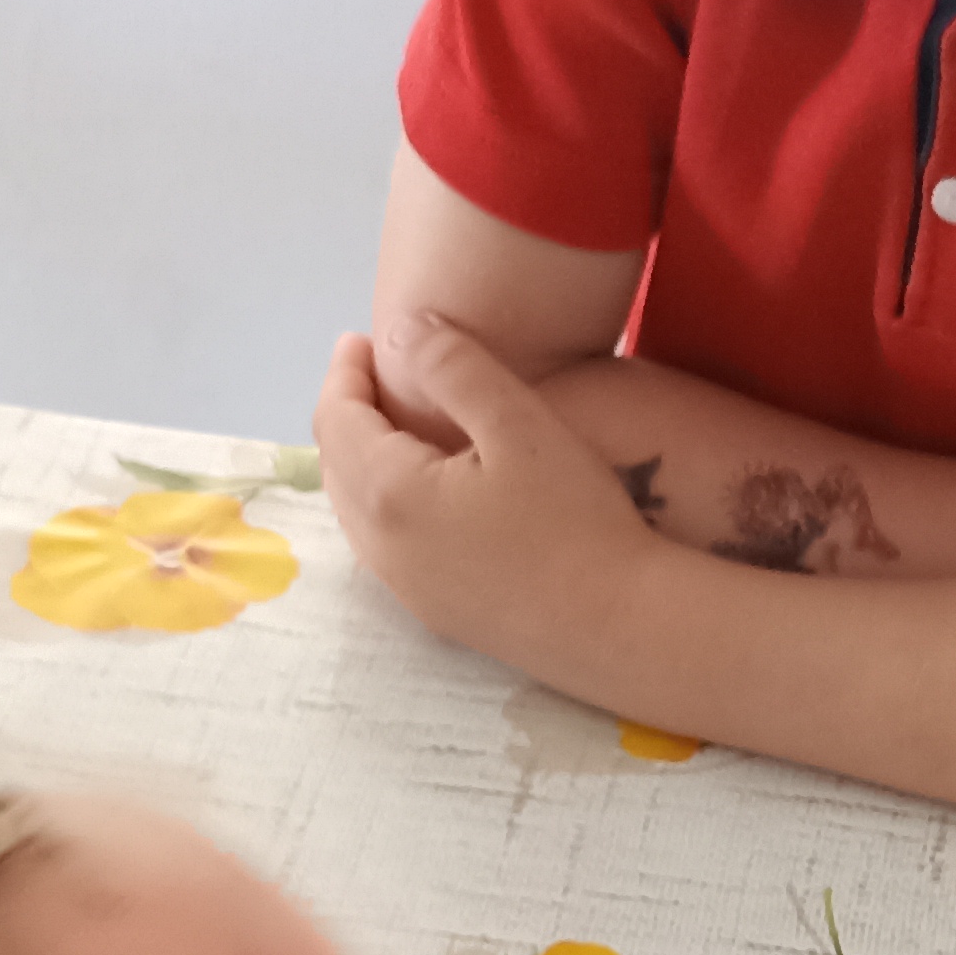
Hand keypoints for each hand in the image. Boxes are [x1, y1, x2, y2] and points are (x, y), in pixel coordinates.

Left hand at [314, 317, 661, 674]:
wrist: (620, 627)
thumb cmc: (576, 520)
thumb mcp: (520, 423)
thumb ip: (455, 367)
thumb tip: (402, 328)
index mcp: (389, 493)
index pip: (337, 420)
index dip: (344, 373)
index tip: (362, 339)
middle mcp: (381, 547)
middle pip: (334, 466)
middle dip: (347, 412)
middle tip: (375, 373)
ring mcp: (405, 587)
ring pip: (355, 510)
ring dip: (360, 460)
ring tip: (393, 423)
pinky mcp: (434, 612)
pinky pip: (382, 545)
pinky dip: (381, 502)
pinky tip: (422, 490)